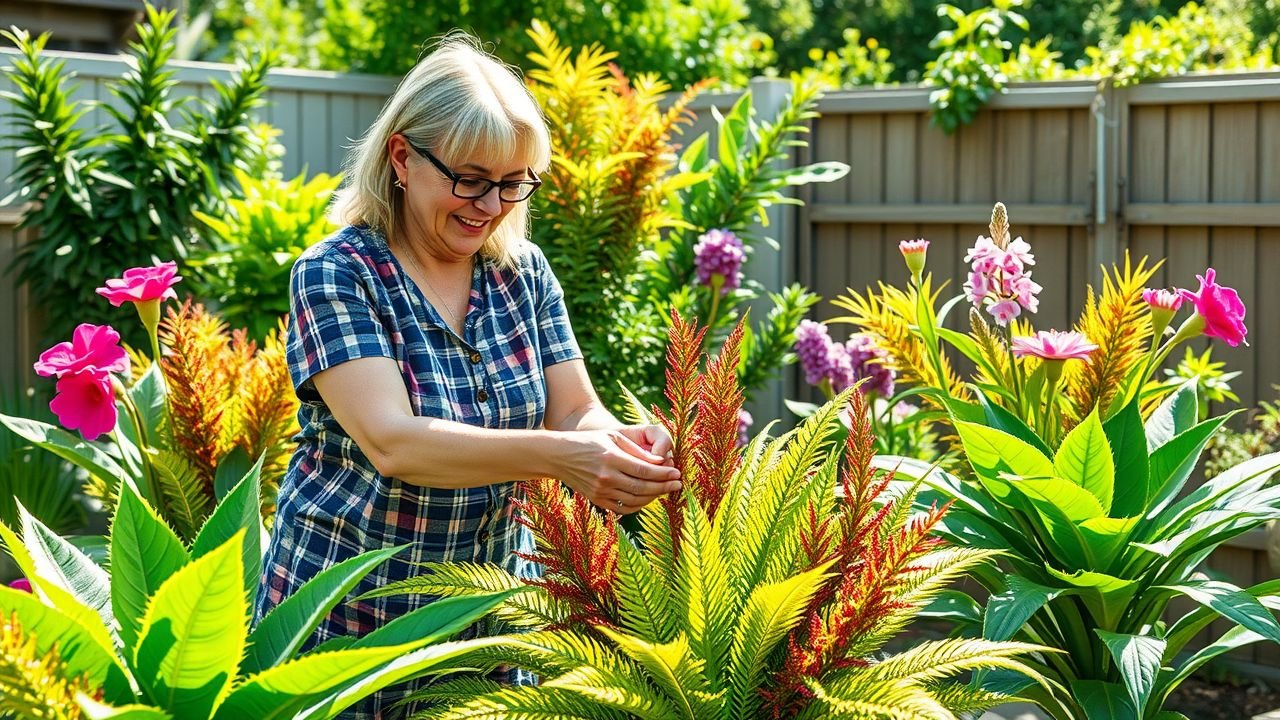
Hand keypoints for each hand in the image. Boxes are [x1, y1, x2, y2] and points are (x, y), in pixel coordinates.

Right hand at [555, 428, 681, 514]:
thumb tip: (661, 461)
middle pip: (642, 487)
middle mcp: (606, 477)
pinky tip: (648, 498)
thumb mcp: (613, 437)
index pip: (643, 470)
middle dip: (663, 486)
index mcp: (611, 458)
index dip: (663, 473)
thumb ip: (637, 451)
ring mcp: (600, 491)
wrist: (560, 456)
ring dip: (654, 497)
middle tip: (678, 484)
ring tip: (666, 490)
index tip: (677, 473)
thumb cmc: (591, 442)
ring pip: (635, 500)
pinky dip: (639, 505)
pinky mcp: (597, 500)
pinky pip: (623, 507)